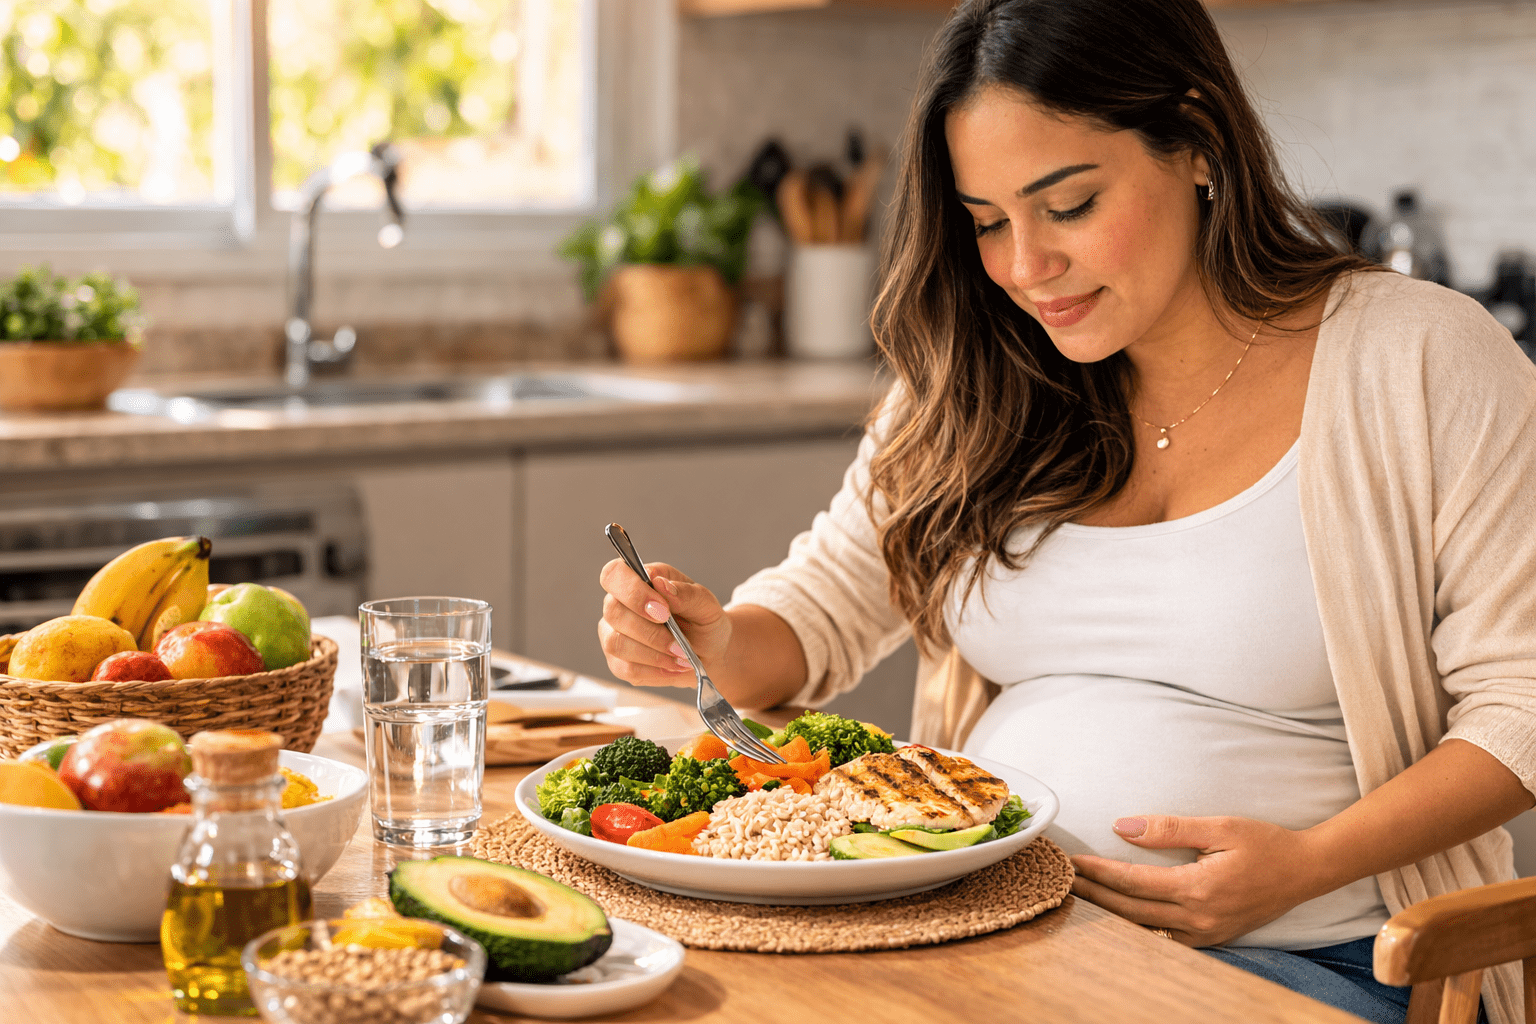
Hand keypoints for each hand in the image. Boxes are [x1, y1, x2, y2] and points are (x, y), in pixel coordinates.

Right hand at [597, 559, 731, 687]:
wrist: (710, 652)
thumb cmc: (704, 622)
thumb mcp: (706, 605)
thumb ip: (686, 593)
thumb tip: (661, 584)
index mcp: (638, 580)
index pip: (614, 574)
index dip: (633, 591)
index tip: (662, 609)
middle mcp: (619, 604)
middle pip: (613, 612)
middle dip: (649, 631)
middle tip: (679, 642)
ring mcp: (614, 634)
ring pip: (616, 643)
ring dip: (653, 653)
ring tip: (681, 656)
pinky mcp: (617, 662)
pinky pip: (625, 668)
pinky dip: (654, 670)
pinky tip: (672, 666)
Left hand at [1069, 815, 1324, 947]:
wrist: (1308, 871)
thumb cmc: (1265, 844)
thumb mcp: (1220, 826)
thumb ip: (1169, 829)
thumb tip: (1122, 826)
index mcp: (1198, 889)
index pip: (1133, 883)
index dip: (1099, 873)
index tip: (1073, 863)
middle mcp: (1199, 918)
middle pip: (1131, 911)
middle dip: (1094, 895)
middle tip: (1063, 881)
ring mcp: (1206, 934)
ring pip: (1144, 931)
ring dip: (1110, 915)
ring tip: (1081, 898)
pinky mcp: (1213, 938)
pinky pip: (1165, 940)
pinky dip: (1137, 929)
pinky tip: (1118, 917)